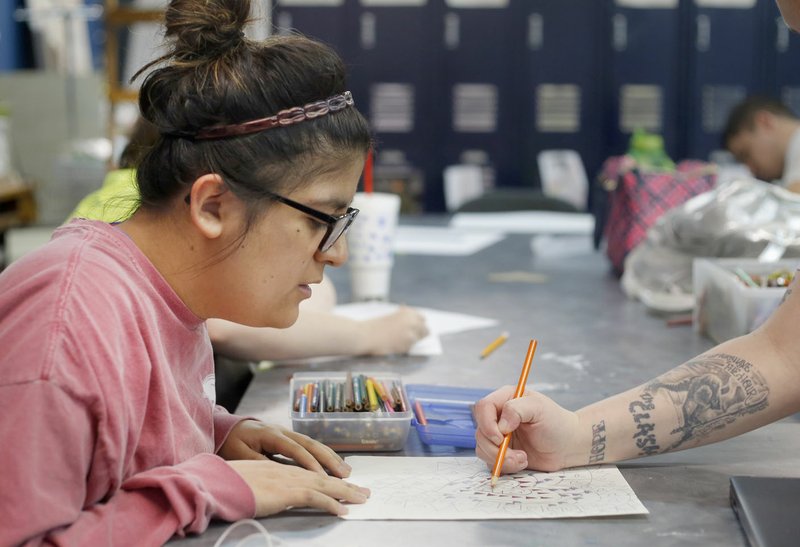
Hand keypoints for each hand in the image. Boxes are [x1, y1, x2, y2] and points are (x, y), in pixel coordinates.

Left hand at [219, 420, 350, 477]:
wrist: (227, 426)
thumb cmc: (231, 442)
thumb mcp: (239, 454)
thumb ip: (258, 462)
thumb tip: (279, 473)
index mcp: (271, 434)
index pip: (296, 450)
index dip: (310, 464)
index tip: (323, 478)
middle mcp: (283, 431)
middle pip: (311, 444)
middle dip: (329, 460)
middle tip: (345, 475)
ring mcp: (287, 432)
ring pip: (313, 444)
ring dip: (331, 457)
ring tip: (346, 470)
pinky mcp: (288, 437)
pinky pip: (309, 446)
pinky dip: (323, 455)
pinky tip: (333, 464)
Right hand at [227, 459, 368, 516]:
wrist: (212, 483)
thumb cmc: (221, 484)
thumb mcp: (243, 483)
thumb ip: (256, 485)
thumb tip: (262, 493)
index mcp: (274, 466)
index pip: (307, 471)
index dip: (325, 477)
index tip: (340, 482)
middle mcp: (284, 469)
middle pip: (321, 475)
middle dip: (344, 483)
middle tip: (362, 491)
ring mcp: (287, 479)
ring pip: (324, 484)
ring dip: (345, 492)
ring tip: (361, 499)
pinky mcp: (286, 491)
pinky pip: (315, 497)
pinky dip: (331, 504)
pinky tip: (342, 511)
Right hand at [361, 306, 428, 354]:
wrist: (365, 335)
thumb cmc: (374, 325)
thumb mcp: (392, 316)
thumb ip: (404, 318)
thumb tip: (413, 321)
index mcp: (409, 313)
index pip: (422, 318)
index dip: (418, 323)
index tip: (415, 327)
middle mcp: (412, 322)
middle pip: (425, 330)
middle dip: (419, 333)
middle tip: (410, 336)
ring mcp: (411, 335)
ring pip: (418, 340)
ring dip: (411, 341)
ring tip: (397, 341)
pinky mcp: (407, 346)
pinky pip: (410, 348)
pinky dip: (404, 347)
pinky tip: (393, 345)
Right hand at [473, 386, 579, 472]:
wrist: (567, 446)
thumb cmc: (556, 423)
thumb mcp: (539, 408)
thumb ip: (517, 409)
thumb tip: (500, 425)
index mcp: (505, 399)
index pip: (483, 407)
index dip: (487, 423)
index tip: (500, 437)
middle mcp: (499, 417)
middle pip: (480, 431)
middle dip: (495, 448)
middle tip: (517, 454)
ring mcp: (499, 436)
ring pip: (483, 449)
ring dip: (501, 459)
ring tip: (523, 458)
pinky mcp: (501, 453)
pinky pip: (490, 461)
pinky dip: (504, 466)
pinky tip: (522, 462)